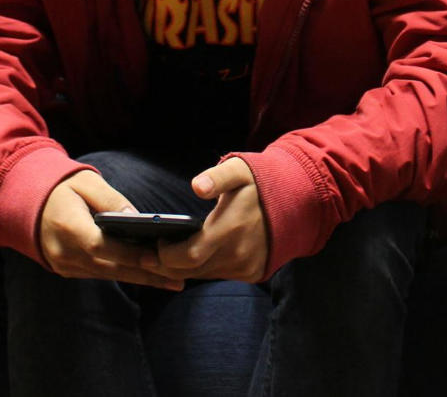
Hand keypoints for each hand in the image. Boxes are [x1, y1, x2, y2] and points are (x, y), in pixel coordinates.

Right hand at [39, 170, 184, 289]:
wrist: (25, 201)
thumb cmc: (60, 186)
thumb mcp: (86, 182)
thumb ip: (111, 200)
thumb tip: (137, 217)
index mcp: (68, 227)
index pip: (103, 247)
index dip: (131, 255)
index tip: (159, 258)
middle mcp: (64, 252)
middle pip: (111, 268)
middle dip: (146, 275)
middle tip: (178, 280)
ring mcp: (64, 264)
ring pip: (108, 275)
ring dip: (140, 279)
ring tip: (173, 281)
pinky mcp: (67, 269)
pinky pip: (100, 274)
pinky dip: (124, 274)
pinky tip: (150, 276)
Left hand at [143, 158, 267, 282]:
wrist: (298, 203)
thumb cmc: (261, 184)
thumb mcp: (240, 171)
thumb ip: (217, 177)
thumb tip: (196, 186)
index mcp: (230, 229)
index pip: (188, 256)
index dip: (166, 255)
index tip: (157, 241)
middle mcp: (237, 254)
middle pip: (190, 271)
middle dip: (166, 265)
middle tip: (149, 254)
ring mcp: (245, 266)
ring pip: (203, 275)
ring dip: (183, 268)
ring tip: (165, 255)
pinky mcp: (252, 272)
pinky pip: (219, 275)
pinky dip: (203, 268)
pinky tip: (193, 257)